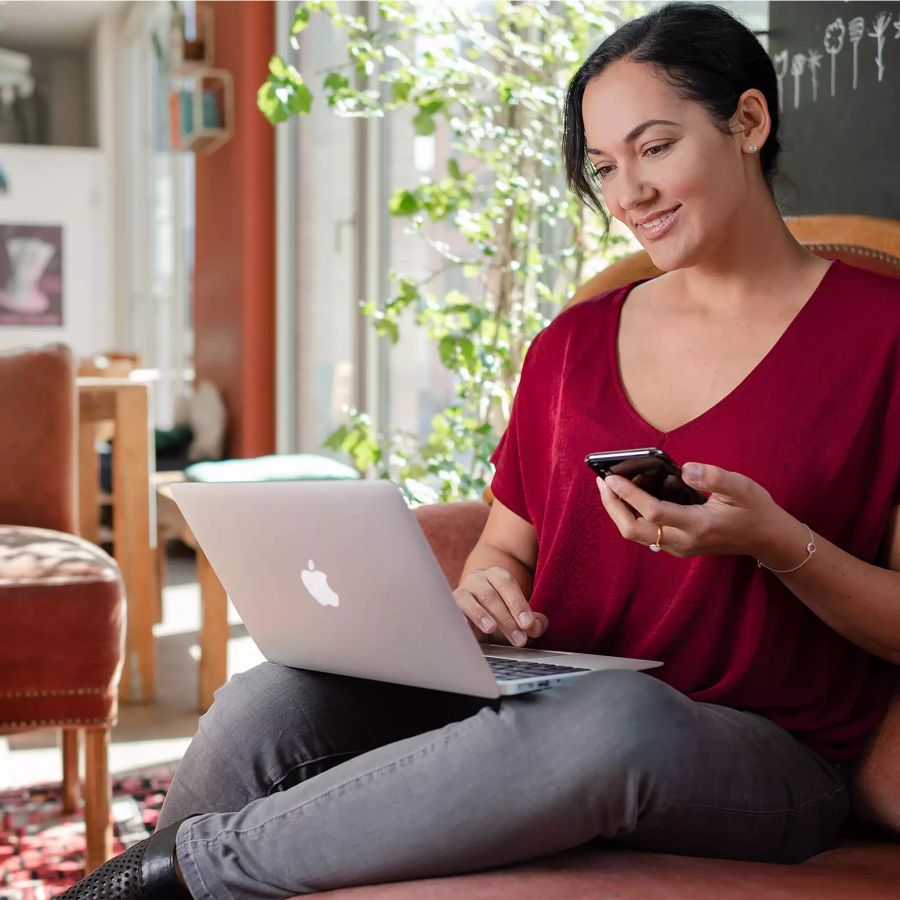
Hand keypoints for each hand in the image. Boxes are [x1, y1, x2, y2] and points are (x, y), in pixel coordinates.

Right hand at [453, 567, 548, 646]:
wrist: (475, 612)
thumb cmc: (501, 615)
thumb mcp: (519, 617)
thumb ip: (533, 622)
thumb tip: (536, 626)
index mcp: (497, 576)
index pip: (507, 583)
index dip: (518, 603)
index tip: (527, 624)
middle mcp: (478, 581)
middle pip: (490, 595)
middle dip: (506, 619)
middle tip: (519, 640)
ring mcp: (461, 593)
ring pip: (469, 600)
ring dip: (480, 615)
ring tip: (491, 629)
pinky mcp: (449, 608)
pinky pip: (451, 611)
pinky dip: (458, 618)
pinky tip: (465, 629)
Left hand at [596, 462, 791, 560]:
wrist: (767, 539)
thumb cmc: (754, 510)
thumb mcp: (742, 487)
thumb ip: (714, 477)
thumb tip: (685, 469)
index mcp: (698, 526)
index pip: (653, 512)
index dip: (629, 495)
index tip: (611, 477)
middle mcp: (683, 541)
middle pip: (634, 529)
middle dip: (613, 506)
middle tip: (602, 481)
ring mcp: (678, 548)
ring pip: (636, 534)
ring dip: (619, 511)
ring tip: (610, 486)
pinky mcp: (677, 547)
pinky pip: (645, 533)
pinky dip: (631, 515)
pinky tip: (629, 496)